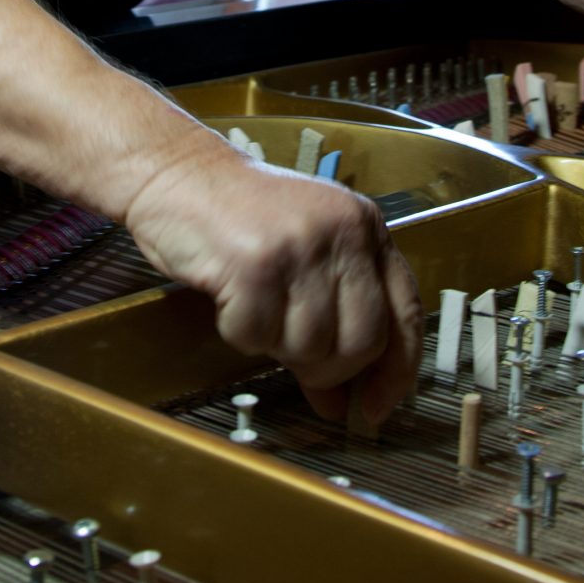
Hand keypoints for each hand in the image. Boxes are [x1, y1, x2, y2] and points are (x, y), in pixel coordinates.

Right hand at [122, 141, 423, 429]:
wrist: (177, 174)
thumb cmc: (239, 218)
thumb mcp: (305, 255)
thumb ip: (334, 318)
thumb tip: (342, 403)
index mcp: (366, 228)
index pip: (406, 314)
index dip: (395, 372)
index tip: (374, 408)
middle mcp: (342, 232)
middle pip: (363, 342)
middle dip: (329, 371)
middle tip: (298, 367)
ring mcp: (300, 247)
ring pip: (310, 347)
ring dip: (275, 347)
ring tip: (255, 309)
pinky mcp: (254, 264)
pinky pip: (257, 336)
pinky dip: (239, 333)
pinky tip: (230, 299)